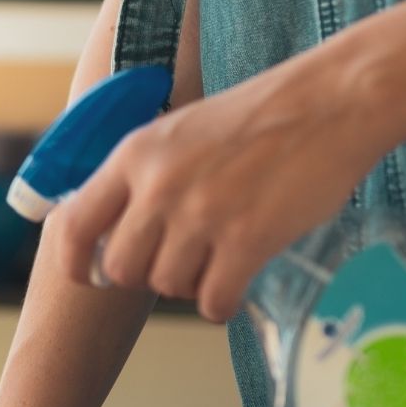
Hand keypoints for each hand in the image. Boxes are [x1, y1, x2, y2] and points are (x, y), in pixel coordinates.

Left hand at [49, 56, 395, 320]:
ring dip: (189, 285)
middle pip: (120, 269)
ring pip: (166, 286)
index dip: (74, 261)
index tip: (88, 277)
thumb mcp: (180, 131)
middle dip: (145, 275)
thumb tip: (119, 228)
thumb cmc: (261, 116)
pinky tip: (235, 287)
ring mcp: (201, 214)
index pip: (74, 224)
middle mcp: (159, 186)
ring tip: (216, 262)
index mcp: (135, 155)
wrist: (331, 102)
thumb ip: (143, 175)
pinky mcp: (246, 240)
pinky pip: (212, 300)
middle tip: (177, 262)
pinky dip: (221, 304)